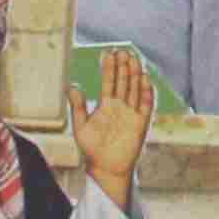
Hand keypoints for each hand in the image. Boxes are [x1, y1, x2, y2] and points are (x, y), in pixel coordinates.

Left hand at [66, 45, 158, 205]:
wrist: (107, 168)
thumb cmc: (92, 149)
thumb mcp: (81, 127)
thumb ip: (78, 107)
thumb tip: (72, 86)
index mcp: (106, 105)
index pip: (109, 82)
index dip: (109, 68)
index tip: (108, 53)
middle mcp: (120, 106)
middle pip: (123, 81)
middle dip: (123, 66)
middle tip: (122, 51)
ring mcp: (132, 112)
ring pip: (135, 88)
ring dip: (135, 74)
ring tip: (133, 58)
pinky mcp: (141, 122)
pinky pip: (146, 104)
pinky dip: (146, 92)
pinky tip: (145, 79)